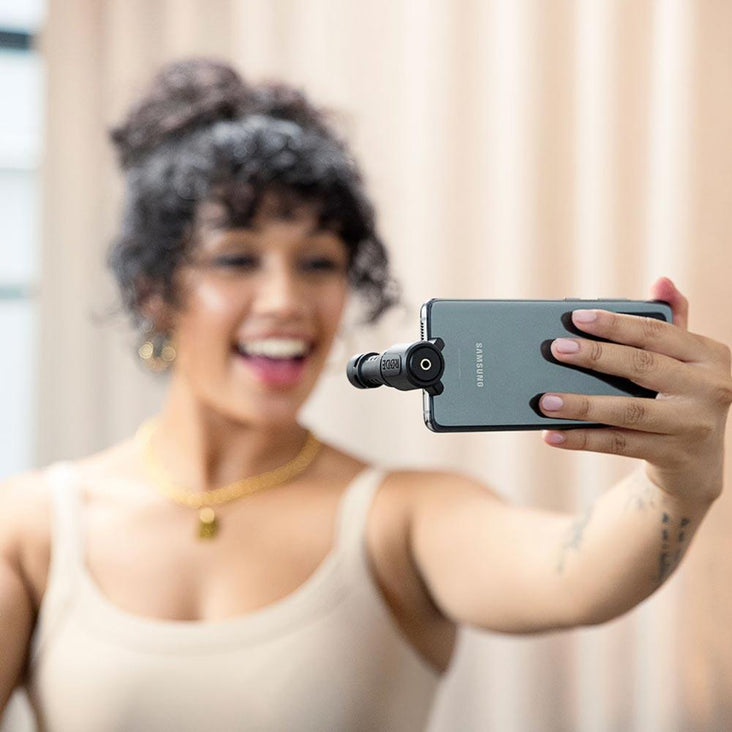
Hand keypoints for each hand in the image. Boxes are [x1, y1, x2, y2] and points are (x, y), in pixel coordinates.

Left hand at [539, 277, 731, 503]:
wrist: (699, 463)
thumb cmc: (681, 398)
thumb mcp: (685, 361)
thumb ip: (671, 323)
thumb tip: (662, 281)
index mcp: (709, 356)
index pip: (657, 333)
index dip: (616, 324)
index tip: (577, 316)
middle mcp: (709, 388)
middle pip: (642, 366)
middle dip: (595, 356)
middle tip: (556, 348)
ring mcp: (692, 425)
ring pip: (627, 411)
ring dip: (581, 404)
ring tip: (545, 400)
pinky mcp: (673, 456)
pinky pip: (618, 444)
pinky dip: (582, 438)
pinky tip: (552, 434)